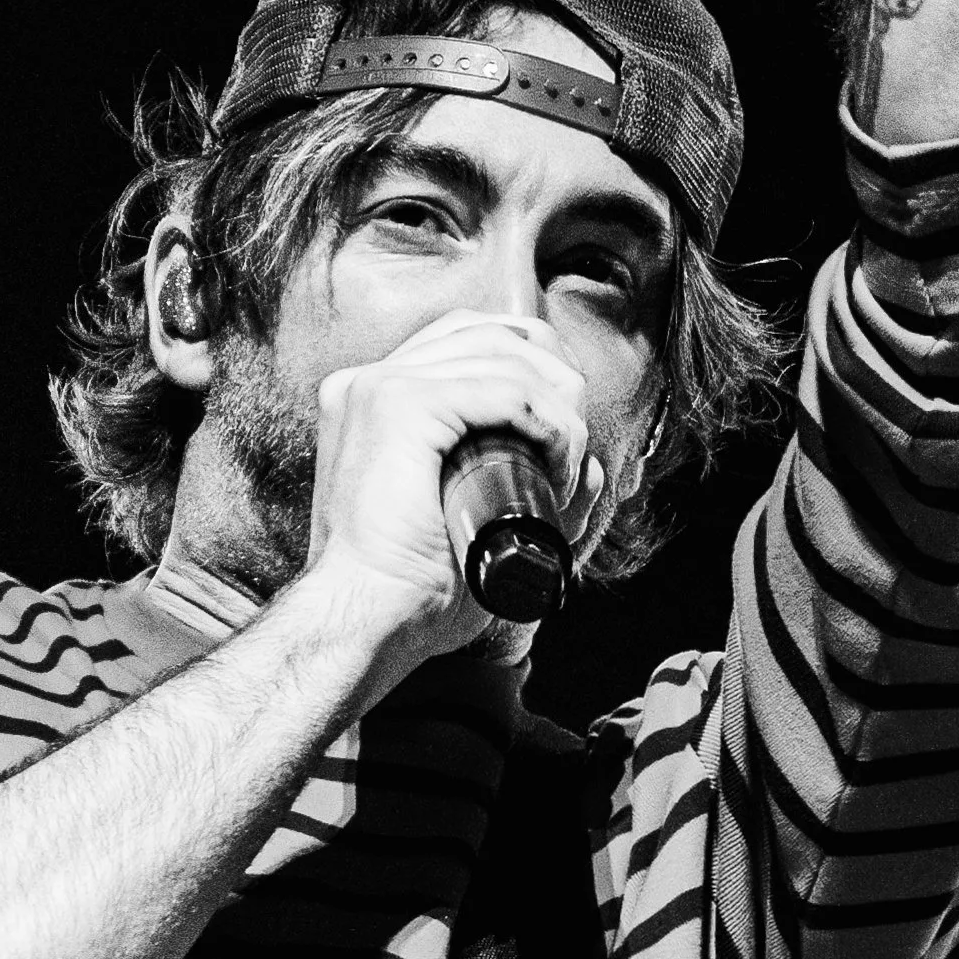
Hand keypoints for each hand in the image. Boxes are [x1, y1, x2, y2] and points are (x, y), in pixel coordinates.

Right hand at [303, 312, 599, 662]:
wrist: (367, 624)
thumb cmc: (415, 595)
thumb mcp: (476, 532)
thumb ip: (533, 498)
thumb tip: (590, 468)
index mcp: (373, 398)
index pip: (467, 337)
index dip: (531, 364)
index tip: (565, 422)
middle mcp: (370, 379)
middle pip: (492, 334)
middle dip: (553, 377)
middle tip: (574, 444)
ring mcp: (381, 386)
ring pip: (505, 359)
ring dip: (558, 409)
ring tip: (566, 470)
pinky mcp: (400, 406)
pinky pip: (504, 390)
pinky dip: (548, 420)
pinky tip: (560, 459)